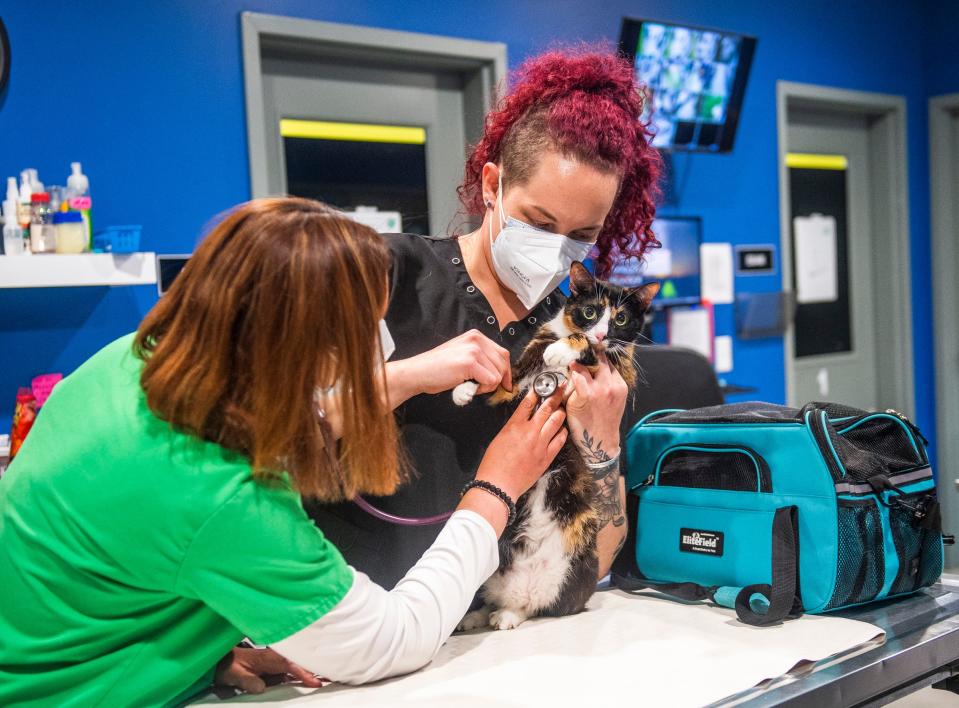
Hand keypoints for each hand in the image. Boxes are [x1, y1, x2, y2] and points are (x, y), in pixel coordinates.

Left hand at [214, 647, 323, 694]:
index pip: (290, 664)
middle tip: (332, 674)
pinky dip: (304, 674)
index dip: (303, 672)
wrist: (223, 662)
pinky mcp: (277, 667)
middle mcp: (276, 657)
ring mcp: (277, 662)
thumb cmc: (229, 665)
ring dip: (312, 670)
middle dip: (315, 666)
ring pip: (299, 665)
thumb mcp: (235, 675)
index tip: (315, 681)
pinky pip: (294, 670)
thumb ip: (249, 682)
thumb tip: (262, 688)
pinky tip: (312, 679)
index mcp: (268, 657)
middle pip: (300, 662)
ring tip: (328, 677)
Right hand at [386, 330, 511, 404]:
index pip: (503, 353)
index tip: (505, 384)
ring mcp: (473, 349)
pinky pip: (490, 381)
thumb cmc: (437, 369)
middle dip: (496, 380)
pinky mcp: (470, 362)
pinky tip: (467, 386)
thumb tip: (503, 373)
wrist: (418, 372)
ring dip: (486, 386)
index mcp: (476, 336)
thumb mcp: (462, 355)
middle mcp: (476, 339)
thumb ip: (481, 358)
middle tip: (479, 386)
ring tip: (470, 384)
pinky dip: (481, 389)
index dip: (506, 371)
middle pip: (503, 363)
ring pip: (498, 374)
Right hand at [472, 388, 566, 501]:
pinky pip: (559, 440)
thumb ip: (512, 428)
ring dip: (560, 412)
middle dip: (555, 395)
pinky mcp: (546, 457)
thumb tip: (521, 421)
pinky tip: (563, 429)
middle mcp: (529, 432)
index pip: (528, 403)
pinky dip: (562, 432)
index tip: (542, 387)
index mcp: (514, 426)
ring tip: (563, 407)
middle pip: (546, 408)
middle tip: (562, 387)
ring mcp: (540, 444)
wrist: (499, 485)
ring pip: (556, 422)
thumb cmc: (493, 464)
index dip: (537, 392)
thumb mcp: (499, 439)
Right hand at [565, 354, 628, 462]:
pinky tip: (600, 372)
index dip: (575, 363)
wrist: (602, 440)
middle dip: (589, 356)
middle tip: (583, 354)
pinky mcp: (623, 389)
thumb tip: (573, 370)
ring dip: (599, 361)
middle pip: (598, 361)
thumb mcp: (571, 405)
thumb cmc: (583, 426)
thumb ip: (572, 385)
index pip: (580, 368)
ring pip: (608, 364)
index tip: (571, 362)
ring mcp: (617, 388)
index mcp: (589, 393)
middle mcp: (605, 388)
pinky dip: (607, 369)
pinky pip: (614, 372)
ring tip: (591, 361)